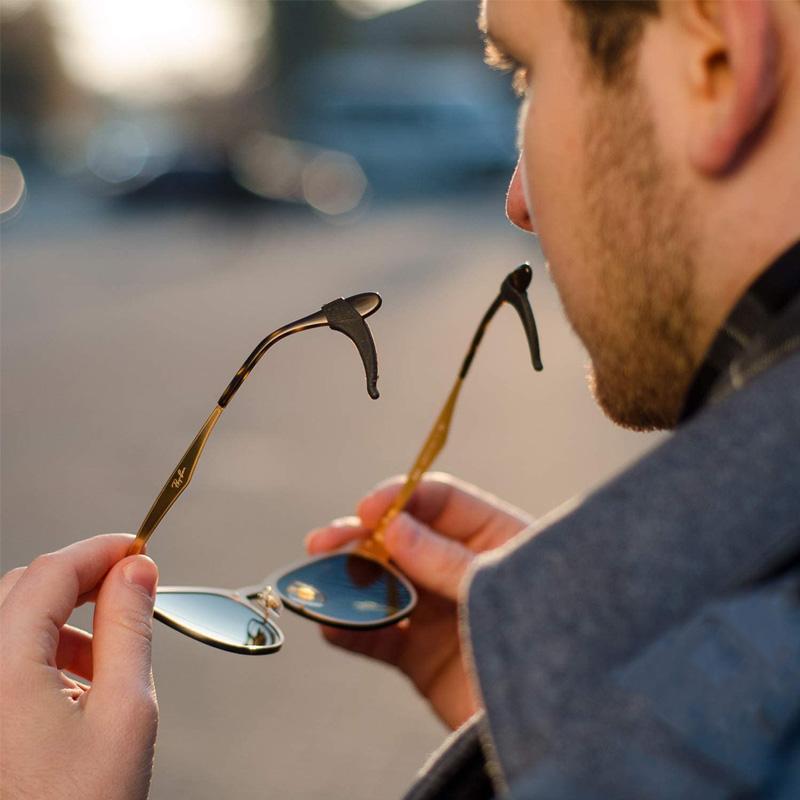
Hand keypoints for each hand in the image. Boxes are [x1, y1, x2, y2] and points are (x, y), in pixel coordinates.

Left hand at [0, 535, 158, 799]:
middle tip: (129, 594)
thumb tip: (137, 573)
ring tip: (104, 661)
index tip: (138, 548)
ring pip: (9, 623)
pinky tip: (71, 693)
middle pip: (24, 589)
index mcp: (1, 666)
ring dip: (61, 623)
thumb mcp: (125, 712)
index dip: (102, 549)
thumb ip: (131, 628)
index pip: (52, 571)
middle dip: (82, 584)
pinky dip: (38, 655)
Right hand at [306, 472, 530, 729]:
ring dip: (345, 579)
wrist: (562, 726)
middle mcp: (460, 569)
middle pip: (400, 539)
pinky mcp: (422, 657)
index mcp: (494, 537)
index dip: (401, 499)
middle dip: (359, 538)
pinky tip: (329, 623)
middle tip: (322, 542)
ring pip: (382, 584)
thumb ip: (446, 559)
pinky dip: (350, 627)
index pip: (440, 502)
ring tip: (315, 580)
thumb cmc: (549, 638)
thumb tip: (392, 526)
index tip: (367, 509)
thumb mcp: (499, 586)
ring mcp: (439, 612)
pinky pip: (378, 636)